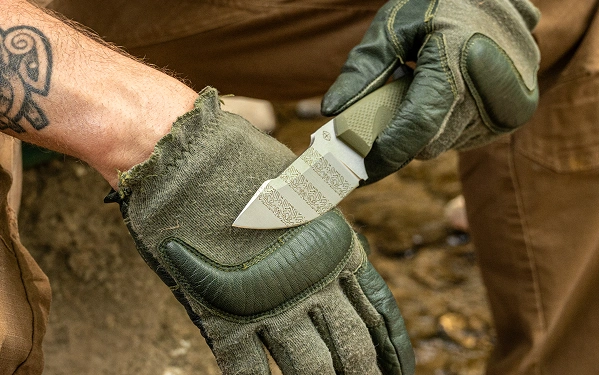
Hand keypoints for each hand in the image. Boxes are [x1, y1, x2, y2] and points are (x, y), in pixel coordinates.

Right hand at [108, 88, 413, 374]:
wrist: (186, 156)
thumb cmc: (244, 165)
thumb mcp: (303, 194)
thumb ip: (321, 235)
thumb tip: (338, 260)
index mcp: (337, 249)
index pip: (378, 311)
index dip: (392, 347)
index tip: (401, 371)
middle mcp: (312, 281)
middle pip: (350, 346)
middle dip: (362, 372)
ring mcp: (269, 301)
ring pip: (308, 364)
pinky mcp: (224, 314)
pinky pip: (247, 366)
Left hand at [322, 0, 540, 182]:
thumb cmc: (438, 1)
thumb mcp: (393, 25)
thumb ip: (363, 70)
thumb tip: (333, 111)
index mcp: (457, 61)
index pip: (416, 126)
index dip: (385, 153)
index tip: (359, 168)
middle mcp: (492, 88)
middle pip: (430, 142)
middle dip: (403, 136)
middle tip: (387, 111)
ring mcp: (511, 103)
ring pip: (449, 143)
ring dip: (429, 128)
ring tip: (428, 86)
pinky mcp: (519, 110)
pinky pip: (471, 136)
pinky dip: (452, 123)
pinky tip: (452, 91)